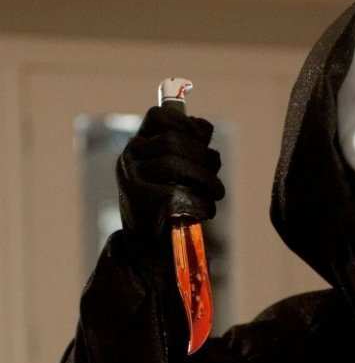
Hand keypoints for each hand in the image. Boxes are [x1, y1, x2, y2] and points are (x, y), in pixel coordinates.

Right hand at [116, 106, 224, 244]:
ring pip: (174, 165)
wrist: (145, 247)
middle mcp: (129, 157)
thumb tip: (204, 127)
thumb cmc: (165, 205)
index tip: (204, 141)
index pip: (159, 116)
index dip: (186, 123)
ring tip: (216, 194)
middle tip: (217, 182)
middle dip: (205, 158)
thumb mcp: (174, 171)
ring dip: (205, 181)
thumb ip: (188, 147)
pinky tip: (205, 210)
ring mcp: (131, 179)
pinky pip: (176, 194)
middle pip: (174, 141)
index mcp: (139, 145)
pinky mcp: (138, 202)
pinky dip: (198, 203)